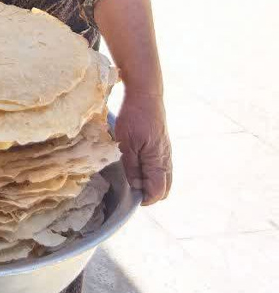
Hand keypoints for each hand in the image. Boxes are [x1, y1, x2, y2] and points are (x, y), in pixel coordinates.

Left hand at [114, 91, 171, 205]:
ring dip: (149, 182)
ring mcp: (166, 153)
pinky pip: (161, 168)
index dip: (143, 198)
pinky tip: (137, 165)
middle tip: (130, 187)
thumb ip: (131, 167)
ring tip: (131, 175)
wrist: (145, 94)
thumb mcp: (126, 143)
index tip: (129, 195)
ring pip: (163, 179)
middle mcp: (166, 160)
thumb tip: (136, 187)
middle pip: (164, 189)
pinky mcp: (162, 146)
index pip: (157, 192)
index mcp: (158, 162)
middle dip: (148, 193)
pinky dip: (151, 173)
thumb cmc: (134, 117)